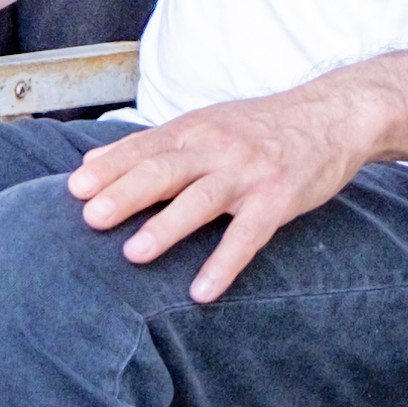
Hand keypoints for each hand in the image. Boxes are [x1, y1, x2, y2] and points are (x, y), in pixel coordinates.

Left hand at [66, 86, 384, 303]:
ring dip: (166, 226)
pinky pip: (247, 235)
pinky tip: (201, 291)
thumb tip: (90, 165)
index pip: (143, 148)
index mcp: (194, 130)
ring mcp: (248, 173)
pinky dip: (224, 263)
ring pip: (201, 199)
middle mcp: (217, 147)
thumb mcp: (205, 125)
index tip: (74, 191)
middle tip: (90, 218)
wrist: (333, 115)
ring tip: (133, 253)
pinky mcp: (278, 198)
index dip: (109, 168)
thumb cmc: (260, 127)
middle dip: (126, 193)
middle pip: (164, 170)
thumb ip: (151, 146)